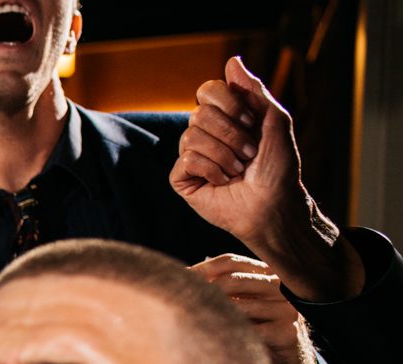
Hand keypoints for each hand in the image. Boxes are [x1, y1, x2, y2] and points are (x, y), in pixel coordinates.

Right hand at [170, 56, 359, 300]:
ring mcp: (192, 156)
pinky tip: (222, 181)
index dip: (228, 102)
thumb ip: (255, 90)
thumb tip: (232, 61)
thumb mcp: (276, 120)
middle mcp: (205, 133)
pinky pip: (186, 160)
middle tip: (249, 153)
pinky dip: (211, 169)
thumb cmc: (278, 167)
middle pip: (199, 113)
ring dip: (224, 154)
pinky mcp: (182, 179)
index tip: (250, 120)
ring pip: (191, 136)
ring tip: (238, 170)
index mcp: (226, 116)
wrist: (272, 204)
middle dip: (232, 134)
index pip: (208, 90)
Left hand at [191, 254, 319, 363]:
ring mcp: (287, 309)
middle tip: (180, 305)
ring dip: (213, 318)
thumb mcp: (240, 307)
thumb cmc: (256, 333)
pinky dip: (229, 337)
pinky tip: (214, 344)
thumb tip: (181, 277)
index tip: (178, 280)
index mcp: (266, 275)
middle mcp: (280, 287)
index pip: (230, 261)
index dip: (201, 269)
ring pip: (239, 307)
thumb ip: (222, 291)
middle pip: (232, 281)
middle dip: (203, 291)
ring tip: (194, 328)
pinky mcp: (288, 332)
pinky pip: (250, 332)